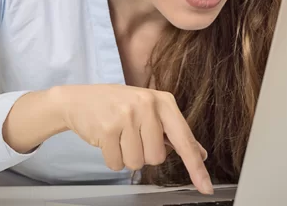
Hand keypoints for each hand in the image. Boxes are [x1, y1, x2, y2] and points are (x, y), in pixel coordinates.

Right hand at [50, 84, 212, 193]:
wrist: (79, 99)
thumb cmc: (119, 106)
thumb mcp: (150, 111)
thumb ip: (175, 133)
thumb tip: (200, 154)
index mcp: (163, 101)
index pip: (184, 139)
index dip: (196, 167)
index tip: (206, 187)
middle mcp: (147, 105)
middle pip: (158, 157)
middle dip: (144, 153)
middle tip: (132, 135)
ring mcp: (126, 116)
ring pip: (137, 163)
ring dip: (127, 157)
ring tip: (119, 136)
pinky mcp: (107, 128)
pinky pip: (117, 164)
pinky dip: (112, 158)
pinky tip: (107, 140)